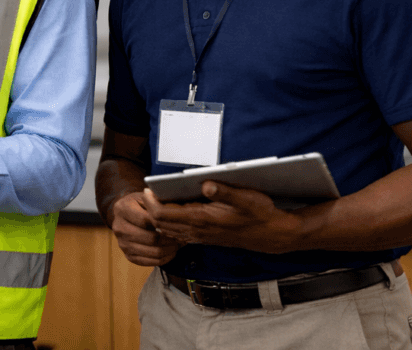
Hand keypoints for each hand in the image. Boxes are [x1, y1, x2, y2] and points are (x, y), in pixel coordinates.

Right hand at [108, 190, 182, 265]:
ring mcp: (122, 243)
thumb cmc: (141, 203)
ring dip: (169, 250)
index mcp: (122, 208)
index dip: (163, 223)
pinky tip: (171, 252)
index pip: (145, 220)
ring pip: (152, 252)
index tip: (177, 224)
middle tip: (182, 237)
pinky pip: (149, 262)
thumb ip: (155, 201)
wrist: (127, 213)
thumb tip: (170, 210)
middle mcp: (118, 227)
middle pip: (150, 239)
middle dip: (170, 239)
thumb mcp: (146, 196)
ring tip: (179, 244)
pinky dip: (164, 259)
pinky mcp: (128, 255)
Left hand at [144, 182, 301, 253]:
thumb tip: (206, 183)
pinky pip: (178, 234)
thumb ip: (225, 191)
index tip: (147, 188)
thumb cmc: (261, 214)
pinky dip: (168, 224)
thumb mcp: (248, 198)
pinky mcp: (204, 238)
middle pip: (160, 223)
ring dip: (158, 217)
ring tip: (155, 199)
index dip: (151, 203)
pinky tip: (171, 211)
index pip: (164, 215)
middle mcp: (198, 230)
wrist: (274, 236)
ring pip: (167, 230)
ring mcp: (200, 236)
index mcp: (202, 219)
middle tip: (147, 191)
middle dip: (150, 209)